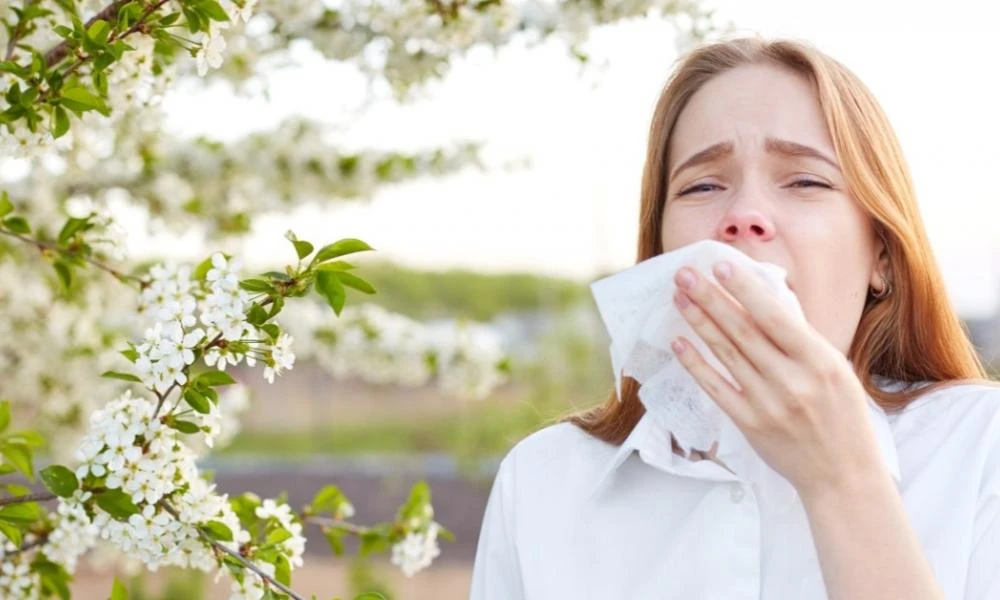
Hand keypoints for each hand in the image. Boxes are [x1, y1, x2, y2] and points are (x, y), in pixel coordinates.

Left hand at [670, 260, 886, 497]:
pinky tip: (679, 343)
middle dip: (711, 298)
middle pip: (743, 331)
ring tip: (679, 297)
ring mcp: (769, 404)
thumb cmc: (842, 416)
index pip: (775, 317)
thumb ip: (801, 340)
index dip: (745, 290)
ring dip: (699, 323)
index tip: (721, 265)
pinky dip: (696, 364)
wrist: (843, 475)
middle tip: (685, 273)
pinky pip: (716, 388)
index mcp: (820, 362)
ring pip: (726, 355)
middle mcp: (793, 381)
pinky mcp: (750, 424)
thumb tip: (762, 301)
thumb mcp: (836, 370)